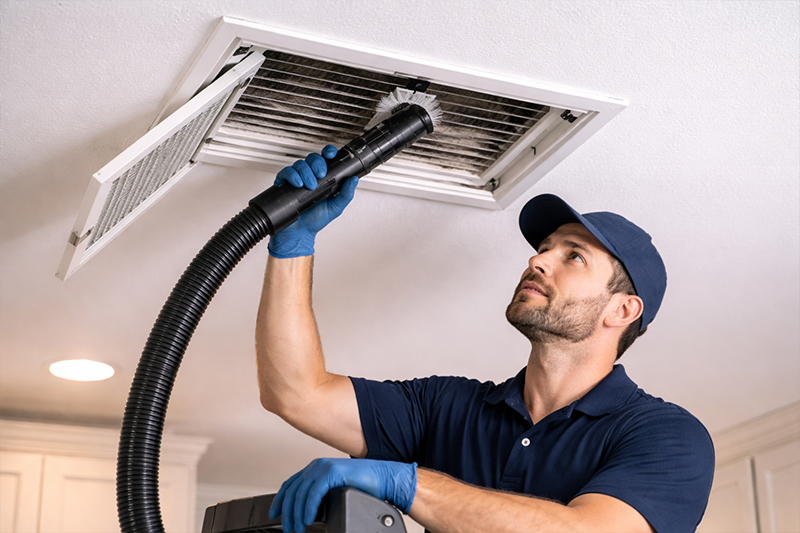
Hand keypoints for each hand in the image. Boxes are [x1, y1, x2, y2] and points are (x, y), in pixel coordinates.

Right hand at [267, 145, 357, 257]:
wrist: (300, 232)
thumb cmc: (315, 220)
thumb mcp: (335, 208)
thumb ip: (346, 195)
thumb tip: (354, 180)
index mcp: (323, 179)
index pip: (325, 159)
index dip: (327, 152)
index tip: (331, 154)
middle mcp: (310, 177)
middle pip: (312, 158)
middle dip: (317, 163)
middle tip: (321, 174)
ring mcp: (297, 179)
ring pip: (300, 164)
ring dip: (306, 172)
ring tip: (310, 185)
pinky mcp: (285, 185)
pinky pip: (286, 172)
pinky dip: (292, 176)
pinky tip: (298, 184)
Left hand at [269, 458, 417, 532]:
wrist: (384, 478)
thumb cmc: (363, 486)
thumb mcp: (334, 491)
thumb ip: (320, 495)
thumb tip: (305, 511)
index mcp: (315, 468)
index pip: (290, 484)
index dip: (279, 500)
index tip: (274, 514)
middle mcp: (316, 466)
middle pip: (293, 490)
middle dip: (287, 512)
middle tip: (289, 528)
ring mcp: (324, 467)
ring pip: (301, 493)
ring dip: (296, 514)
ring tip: (298, 528)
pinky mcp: (332, 472)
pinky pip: (314, 493)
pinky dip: (308, 509)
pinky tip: (307, 520)